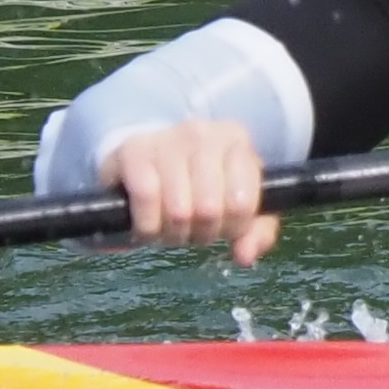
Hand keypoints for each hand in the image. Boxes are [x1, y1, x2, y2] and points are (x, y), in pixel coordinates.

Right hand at [101, 118, 279, 264]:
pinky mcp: (132, 150)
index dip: (232, 228)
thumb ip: (255, 231)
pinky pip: (146, 199)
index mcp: (235, 140)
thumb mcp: (234, 204)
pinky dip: (147, 226)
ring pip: (178, 209)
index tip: (222, 226)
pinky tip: (148, 226)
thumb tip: (245, 255)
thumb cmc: (196, 184)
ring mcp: (166, 139)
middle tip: (191, 229)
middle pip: (209, 209)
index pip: (243, 203)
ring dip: (172, 233)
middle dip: (200, 233)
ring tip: (170, 227)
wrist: (143, 158)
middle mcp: (202, 133)